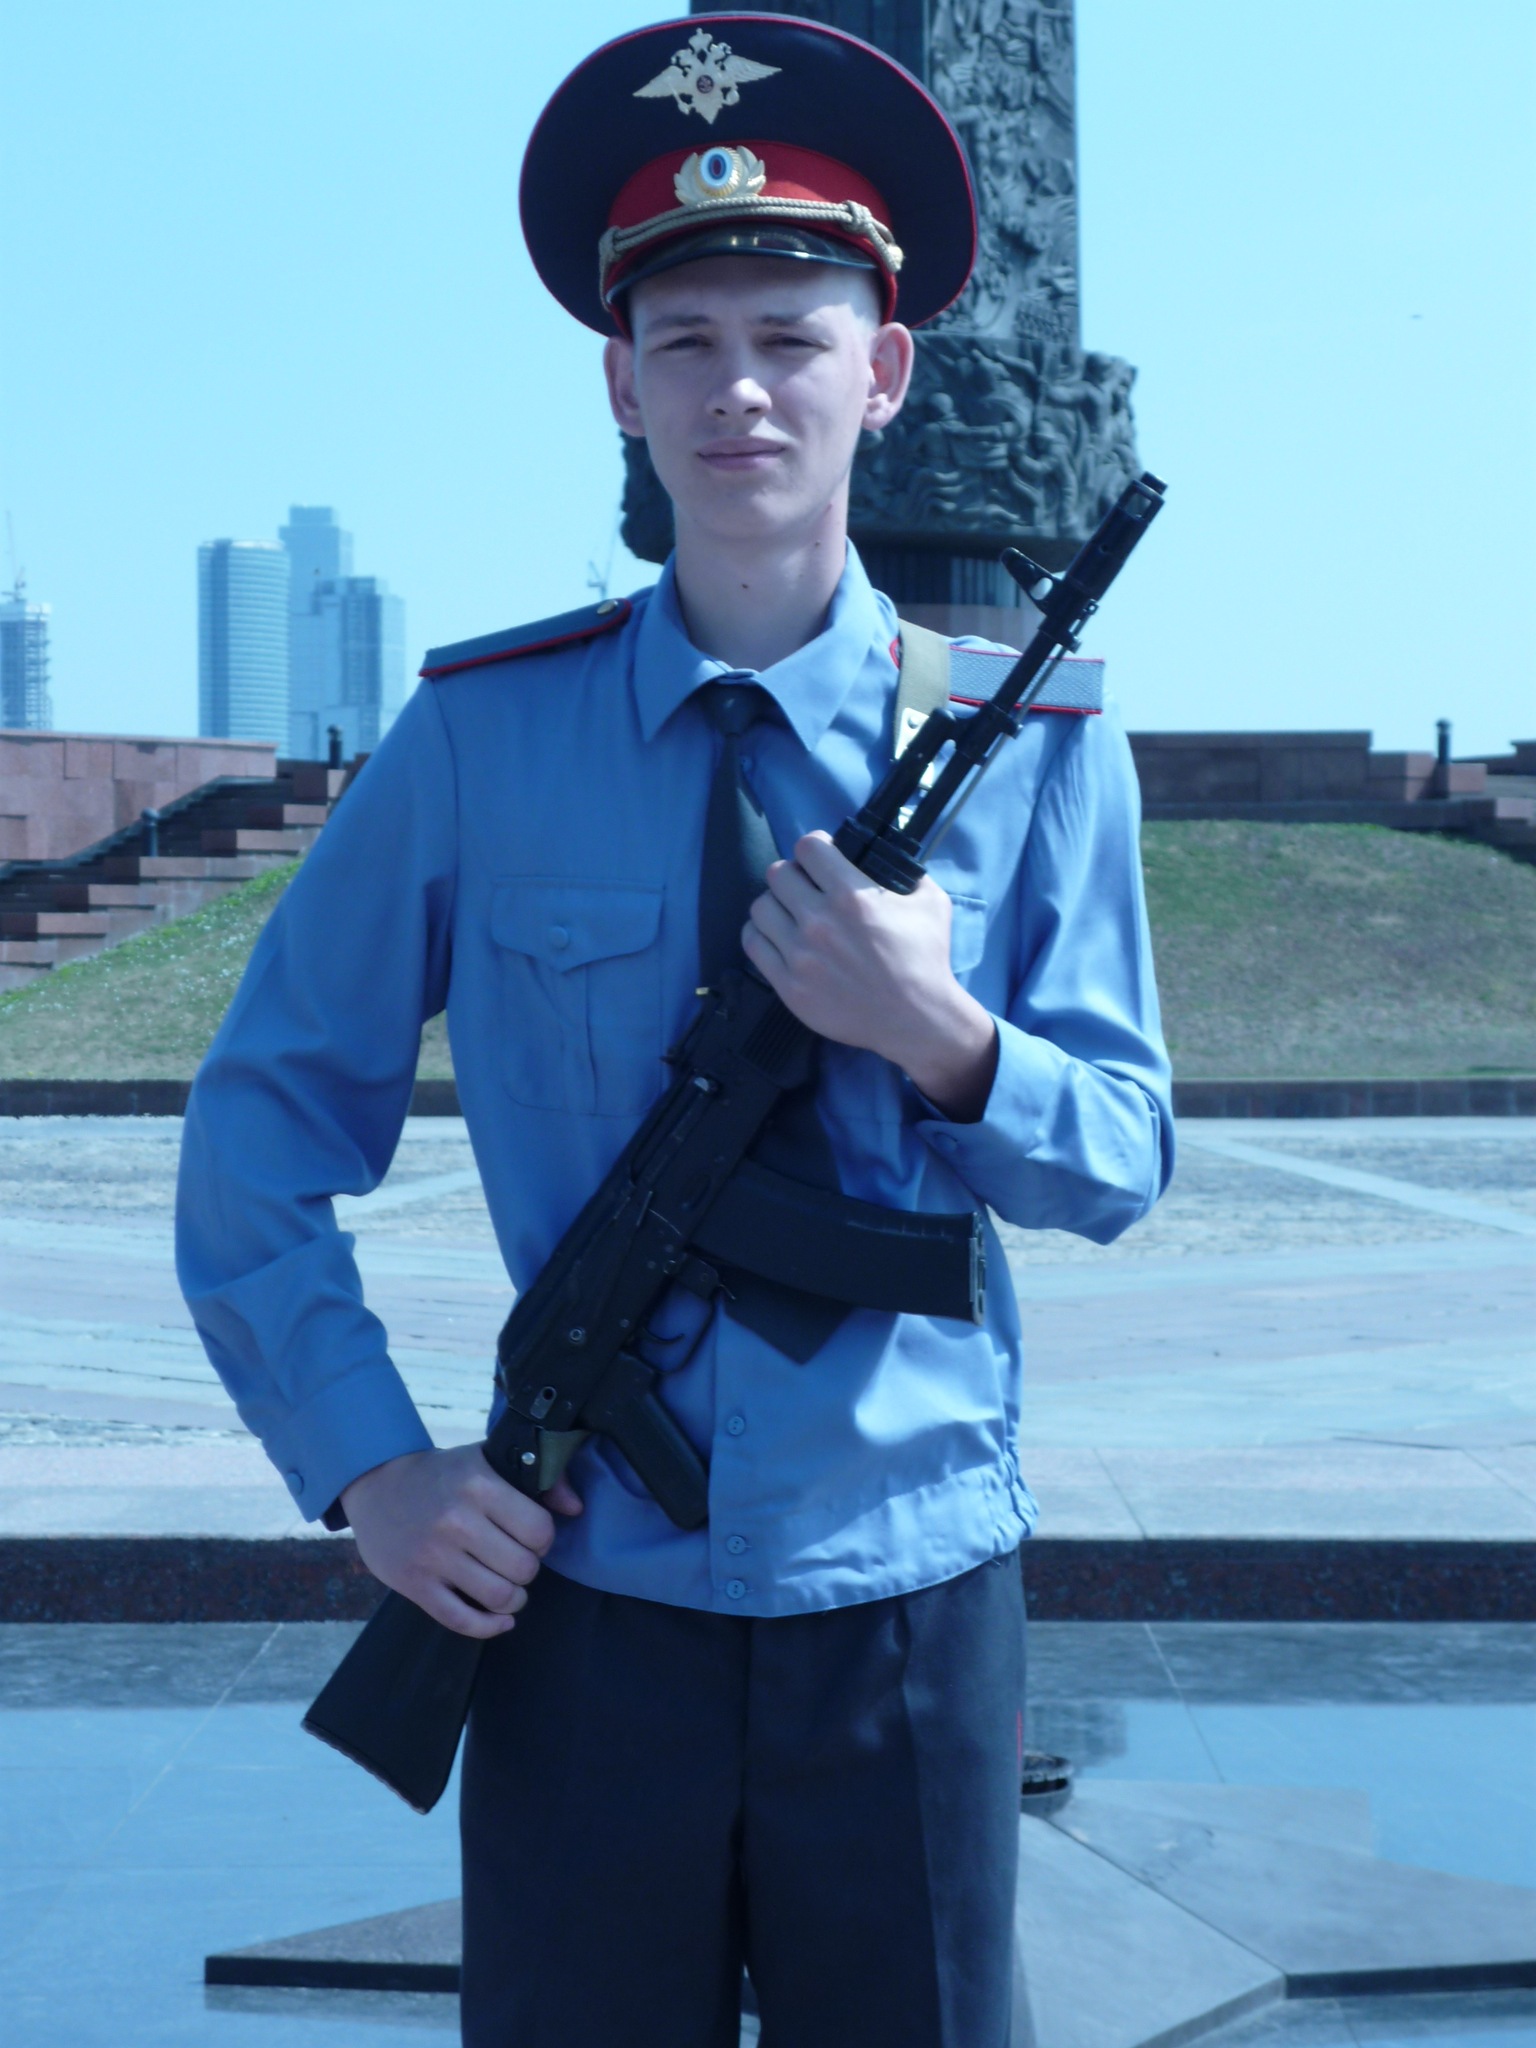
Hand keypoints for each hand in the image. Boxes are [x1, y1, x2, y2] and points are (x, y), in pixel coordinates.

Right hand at [341, 1443, 583, 1639]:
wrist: (377, 1485)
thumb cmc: (443, 1474)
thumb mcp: (488, 1461)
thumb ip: (539, 1480)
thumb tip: (577, 1508)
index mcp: (479, 1485)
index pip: (540, 1530)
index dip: (543, 1538)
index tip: (530, 1535)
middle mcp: (456, 1521)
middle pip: (523, 1568)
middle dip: (527, 1569)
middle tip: (515, 1558)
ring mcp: (433, 1556)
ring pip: (498, 1598)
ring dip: (512, 1599)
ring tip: (508, 1586)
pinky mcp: (414, 1584)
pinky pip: (462, 1621)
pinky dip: (489, 1626)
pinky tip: (500, 1618)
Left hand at [742, 830, 998, 1121]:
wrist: (916, 1019)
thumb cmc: (925, 959)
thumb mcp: (931, 903)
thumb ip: (907, 873)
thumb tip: (885, 855)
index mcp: (851, 896)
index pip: (808, 847)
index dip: (815, 848)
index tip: (822, 859)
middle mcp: (819, 921)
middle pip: (777, 873)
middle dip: (794, 874)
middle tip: (806, 888)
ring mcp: (799, 954)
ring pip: (760, 906)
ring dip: (775, 904)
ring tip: (790, 914)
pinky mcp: (788, 983)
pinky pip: (753, 943)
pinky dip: (761, 933)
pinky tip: (778, 935)